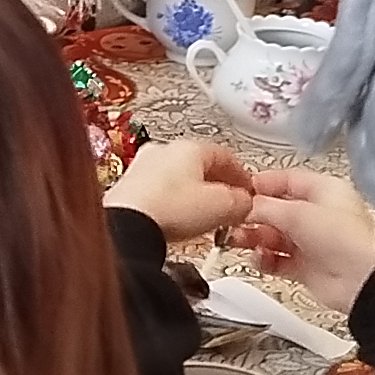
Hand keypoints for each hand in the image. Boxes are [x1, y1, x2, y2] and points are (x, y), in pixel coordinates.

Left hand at [108, 139, 254, 241]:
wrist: (126, 226)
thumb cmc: (168, 209)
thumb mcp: (222, 207)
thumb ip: (241, 201)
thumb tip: (245, 202)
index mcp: (189, 147)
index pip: (224, 154)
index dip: (241, 174)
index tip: (247, 188)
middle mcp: (163, 151)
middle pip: (198, 165)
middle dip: (216, 185)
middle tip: (227, 203)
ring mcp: (142, 168)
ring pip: (177, 179)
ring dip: (192, 195)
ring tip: (202, 216)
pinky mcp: (127, 189)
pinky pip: (158, 194)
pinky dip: (171, 204)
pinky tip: (175, 221)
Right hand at [234, 166, 374, 313]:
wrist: (360, 281)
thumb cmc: (345, 240)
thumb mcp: (297, 213)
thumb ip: (264, 207)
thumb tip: (243, 205)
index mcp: (324, 190)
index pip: (286, 180)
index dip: (261, 185)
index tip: (238, 191)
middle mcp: (318, 214)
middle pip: (276, 209)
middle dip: (253, 214)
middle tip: (233, 219)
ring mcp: (311, 241)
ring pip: (273, 235)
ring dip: (254, 237)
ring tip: (239, 240)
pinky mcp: (306, 266)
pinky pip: (277, 260)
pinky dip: (265, 259)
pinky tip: (259, 259)